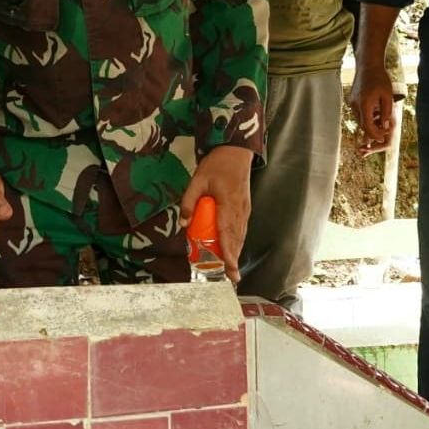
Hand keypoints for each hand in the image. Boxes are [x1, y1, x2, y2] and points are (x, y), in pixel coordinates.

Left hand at [180, 146, 253, 274]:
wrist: (236, 151)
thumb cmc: (217, 164)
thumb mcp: (198, 180)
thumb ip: (189, 201)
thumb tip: (183, 223)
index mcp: (228, 204)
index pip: (228, 234)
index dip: (229, 253)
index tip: (230, 268)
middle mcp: (240, 210)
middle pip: (237, 240)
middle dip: (234, 260)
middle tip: (231, 278)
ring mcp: (244, 209)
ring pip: (241, 236)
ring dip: (236, 252)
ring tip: (232, 269)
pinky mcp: (245, 207)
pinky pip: (241, 228)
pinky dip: (237, 241)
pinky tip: (233, 248)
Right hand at [351, 65, 401, 154]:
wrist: (368, 65)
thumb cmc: (380, 78)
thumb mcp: (387, 96)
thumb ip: (386, 113)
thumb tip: (385, 127)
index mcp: (364, 104)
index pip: (367, 127)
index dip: (375, 135)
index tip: (383, 138)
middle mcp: (355, 105)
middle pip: (362, 125)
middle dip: (372, 131)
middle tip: (384, 132)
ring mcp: (352, 102)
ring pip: (360, 119)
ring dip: (369, 123)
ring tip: (381, 122)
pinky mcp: (352, 99)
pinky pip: (358, 112)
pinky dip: (366, 116)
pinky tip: (375, 113)